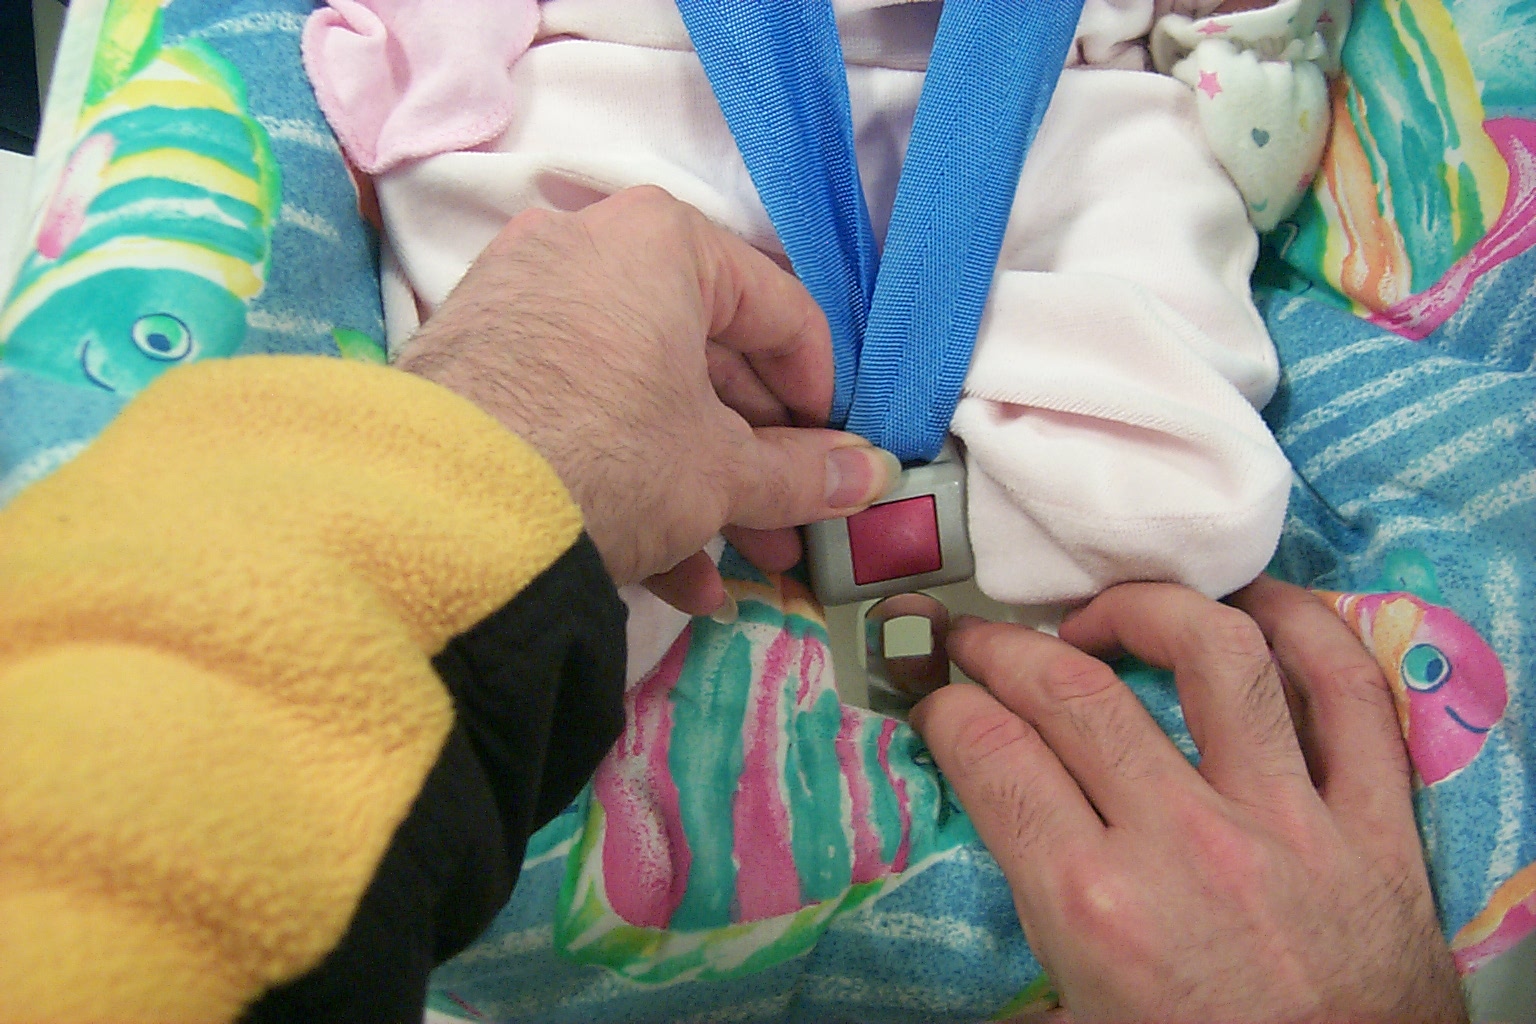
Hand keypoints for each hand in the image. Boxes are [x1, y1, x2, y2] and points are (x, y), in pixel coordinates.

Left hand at [394, 187, 898, 612]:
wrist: (439, 511)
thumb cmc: (610, 456)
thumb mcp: (721, 472)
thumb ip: (805, 472)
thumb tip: (874, 476)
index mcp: (659, 242)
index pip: (778, 308)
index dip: (824, 393)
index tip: (842, 455)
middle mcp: (584, 251)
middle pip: (704, 358)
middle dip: (757, 458)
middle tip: (795, 523)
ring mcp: (520, 306)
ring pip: (641, 398)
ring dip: (701, 487)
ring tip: (743, 563)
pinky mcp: (475, 369)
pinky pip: (578, 417)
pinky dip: (626, 483)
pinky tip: (668, 574)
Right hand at [910, 576, 1464, 1022]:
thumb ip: (1014, 953)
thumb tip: (951, 912)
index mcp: (1095, 907)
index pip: (991, 754)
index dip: (945, 707)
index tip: (937, 701)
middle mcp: (1186, 845)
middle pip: (1073, 690)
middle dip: (1002, 647)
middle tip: (977, 640)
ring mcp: (1289, 822)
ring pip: (1216, 656)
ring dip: (1144, 610)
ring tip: (1102, 616)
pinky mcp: (1375, 824)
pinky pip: (1350, 694)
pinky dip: (1308, 629)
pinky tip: (1255, 606)